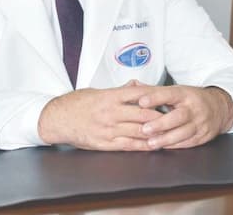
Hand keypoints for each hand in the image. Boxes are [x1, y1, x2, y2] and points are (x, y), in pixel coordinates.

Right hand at [37, 81, 162, 150]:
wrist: (57, 118)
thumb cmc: (77, 103)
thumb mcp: (98, 90)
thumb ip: (120, 90)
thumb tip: (138, 85)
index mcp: (110, 96)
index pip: (139, 94)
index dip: (156, 97)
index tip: (169, 99)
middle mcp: (111, 112)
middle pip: (143, 114)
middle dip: (161, 117)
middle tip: (175, 117)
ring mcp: (108, 129)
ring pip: (138, 131)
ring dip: (155, 133)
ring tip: (169, 133)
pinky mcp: (104, 143)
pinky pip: (128, 145)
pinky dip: (142, 146)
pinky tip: (153, 146)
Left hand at [137, 86, 232, 149]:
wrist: (219, 108)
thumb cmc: (191, 99)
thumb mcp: (177, 90)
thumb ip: (155, 91)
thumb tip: (133, 85)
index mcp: (185, 93)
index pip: (169, 94)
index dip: (155, 97)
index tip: (142, 101)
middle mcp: (194, 107)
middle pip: (178, 116)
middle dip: (160, 123)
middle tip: (144, 129)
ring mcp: (200, 122)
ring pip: (184, 132)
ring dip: (166, 139)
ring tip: (151, 143)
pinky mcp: (203, 135)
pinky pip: (188, 142)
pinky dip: (175, 145)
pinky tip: (163, 147)